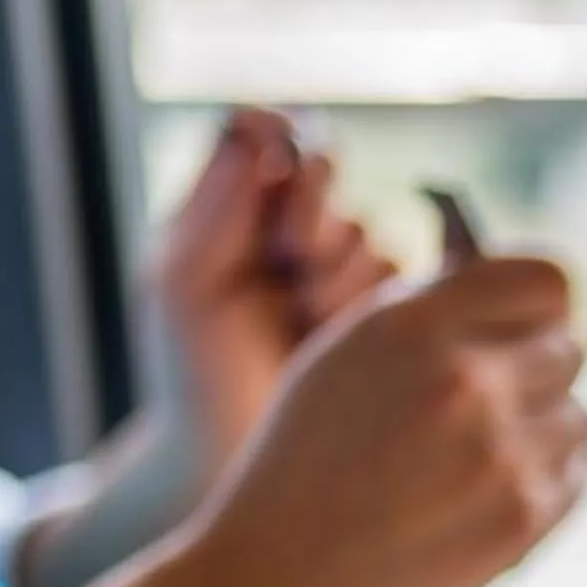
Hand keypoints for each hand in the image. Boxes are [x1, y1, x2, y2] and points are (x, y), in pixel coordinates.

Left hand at [151, 107, 398, 471]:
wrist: (239, 460)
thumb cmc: (196, 377)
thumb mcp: (184, 285)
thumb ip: (213, 204)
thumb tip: (257, 127)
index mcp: (230, 210)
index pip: (269, 135)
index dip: (281, 143)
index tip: (274, 170)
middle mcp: (287, 232)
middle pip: (325, 173)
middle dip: (308, 215)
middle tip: (286, 263)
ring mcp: (339, 273)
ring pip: (367, 233)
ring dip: (334, 275)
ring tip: (302, 322)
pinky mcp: (387, 316)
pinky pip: (402, 282)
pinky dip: (367, 306)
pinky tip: (336, 341)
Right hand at [171, 256, 586, 586]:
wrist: (276, 581)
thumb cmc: (307, 462)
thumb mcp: (343, 355)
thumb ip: (429, 314)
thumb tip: (511, 289)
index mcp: (415, 324)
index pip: (550, 280)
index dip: (543, 305)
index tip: (526, 325)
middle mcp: (466, 380)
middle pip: (571, 347)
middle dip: (538, 370)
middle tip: (490, 405)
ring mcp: (502, 452)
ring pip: (579, 416)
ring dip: (542, 432)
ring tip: (473, 460)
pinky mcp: (524, 516)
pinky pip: (577, 475)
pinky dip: (546, 483)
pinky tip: (485, 497)